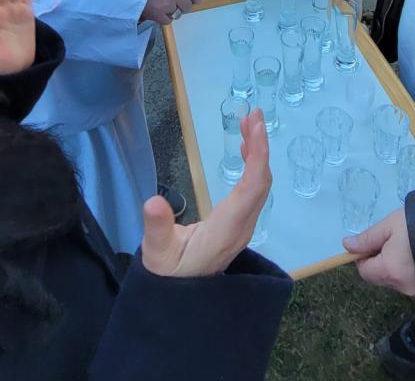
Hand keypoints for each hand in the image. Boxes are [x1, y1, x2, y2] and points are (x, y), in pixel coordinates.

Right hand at [141, 109, 270, 276]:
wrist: (181, 300)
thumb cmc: (169, 275)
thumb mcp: (157, 255)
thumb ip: (156, 229)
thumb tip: (153, 202)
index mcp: (226, 230)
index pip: (251, 189)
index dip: (257, 157)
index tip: (256, 129)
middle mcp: (241, 226)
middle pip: (261, 182)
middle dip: (261, 146)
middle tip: (253, 115)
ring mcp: (243, 225)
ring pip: (260, 185)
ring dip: (258, 153)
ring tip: (250, 123)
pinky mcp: (239, 224)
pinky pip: (254, 190)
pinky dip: (253, 165)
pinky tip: (246, 150)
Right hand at [142, 0, 201, 24]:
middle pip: (188, 5)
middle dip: (184, 4)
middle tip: (177, 1)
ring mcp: (167, 6)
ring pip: (178, 13)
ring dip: (174, 10)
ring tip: (166, 5)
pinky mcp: (157, 15)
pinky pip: (168, 20)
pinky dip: (166, 17)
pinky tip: (161, 11)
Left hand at [344, 208, 414, 297]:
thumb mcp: (390, 225)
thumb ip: (368, 238)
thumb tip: (347, 246)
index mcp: (388, 271)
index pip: (364, 271)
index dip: (365, 256)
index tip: (375, 242)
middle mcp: (402, 287)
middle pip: (381, 277)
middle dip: (381, 261)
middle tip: (394, 241)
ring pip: (398, 280)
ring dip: (397, 267)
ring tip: (410, 246)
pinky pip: (414, 282)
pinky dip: (413, 271)